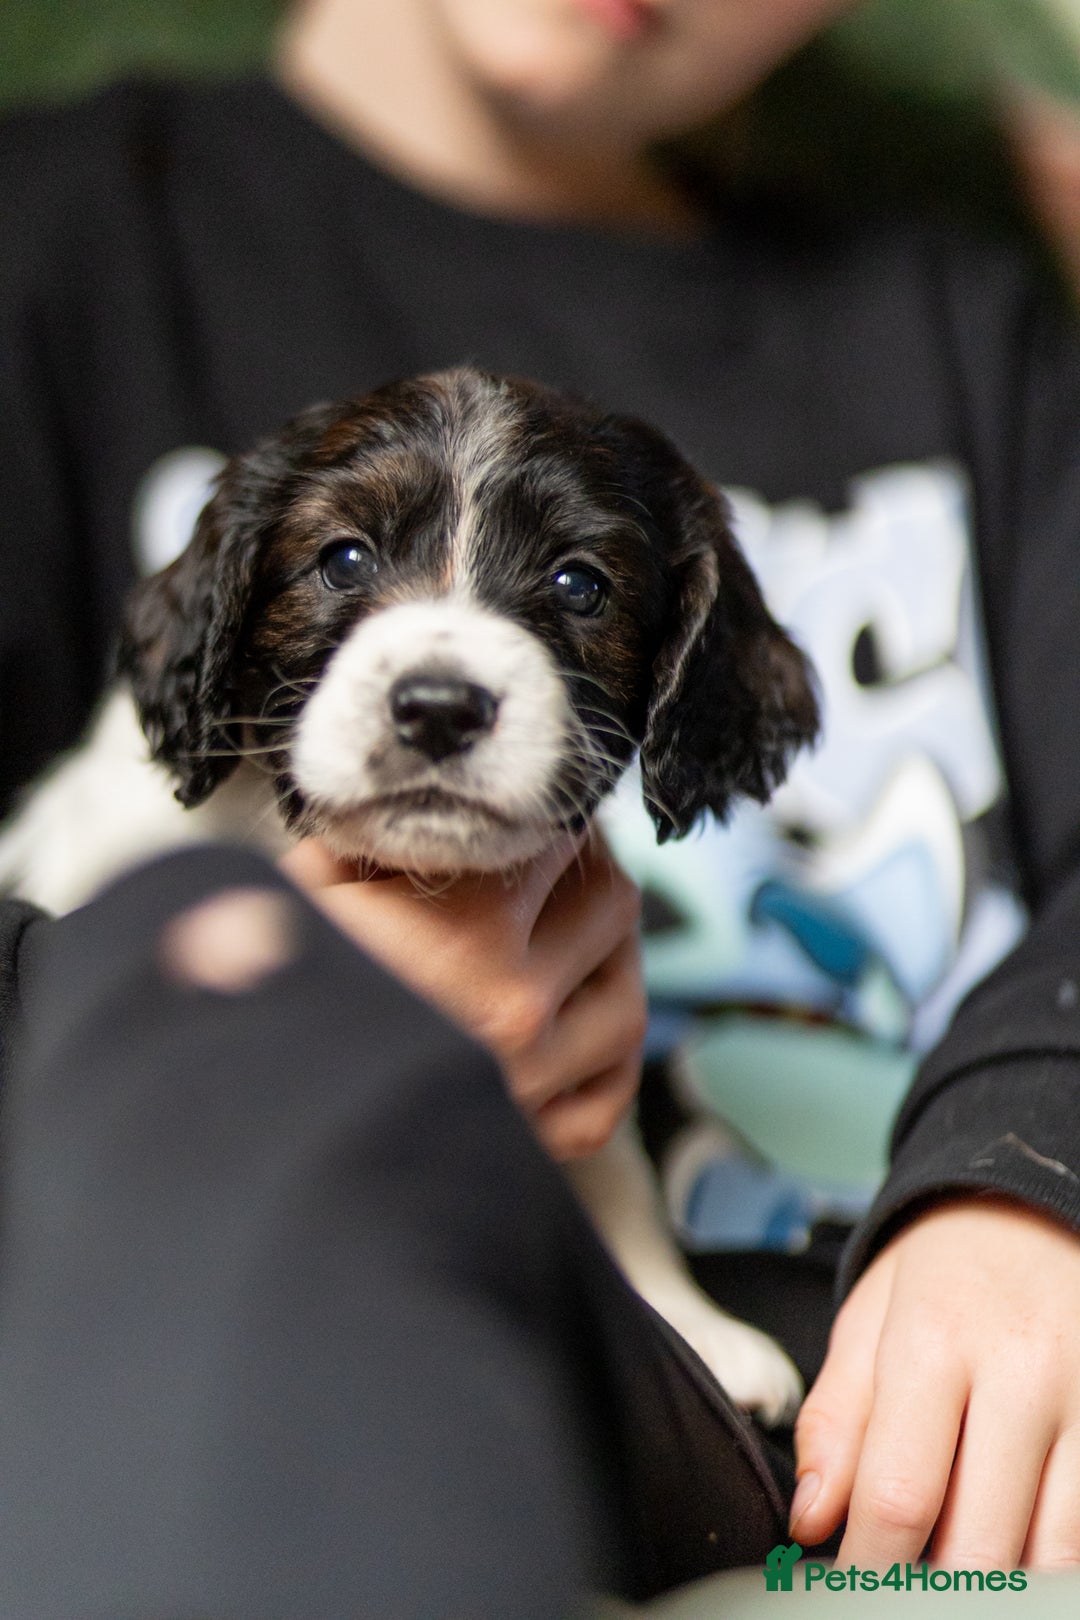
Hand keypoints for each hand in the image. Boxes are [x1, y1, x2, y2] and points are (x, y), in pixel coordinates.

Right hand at [279, 833, 645, 1160]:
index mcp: (470, 929)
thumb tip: (417, 801)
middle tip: (558, 861)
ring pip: (625, 1000)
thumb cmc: (267, 1000)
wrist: (246, 1125)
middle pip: (609, 907)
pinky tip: (579, 1034)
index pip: (558, 839)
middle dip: (589, 871)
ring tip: (578, 939)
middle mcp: (515, 1003)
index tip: (532, 812)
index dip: (547, 814)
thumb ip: (372, 836)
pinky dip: (605, 1066)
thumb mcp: (304, 887)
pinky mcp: (524, 1146)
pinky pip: (602, 1103)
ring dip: (611, 959)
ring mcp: (530, 1082)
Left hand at [792, 1196, 1079, 1569]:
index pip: (899, 1494)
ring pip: (1054, 1555)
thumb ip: (837, 1419)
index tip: (847, 1590)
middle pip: (982, 1543)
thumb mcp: (870, 1318)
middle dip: (932, 1592)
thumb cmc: (944, 1272)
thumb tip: (812, 1520)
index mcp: (937, 1340)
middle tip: (899, 1592)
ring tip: (956, 1576)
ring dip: (1000, 1587)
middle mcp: (1024, 1372)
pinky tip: (1014, 1550)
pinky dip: (1054, 1561)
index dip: (869, 1570)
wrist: (1037, 1206)